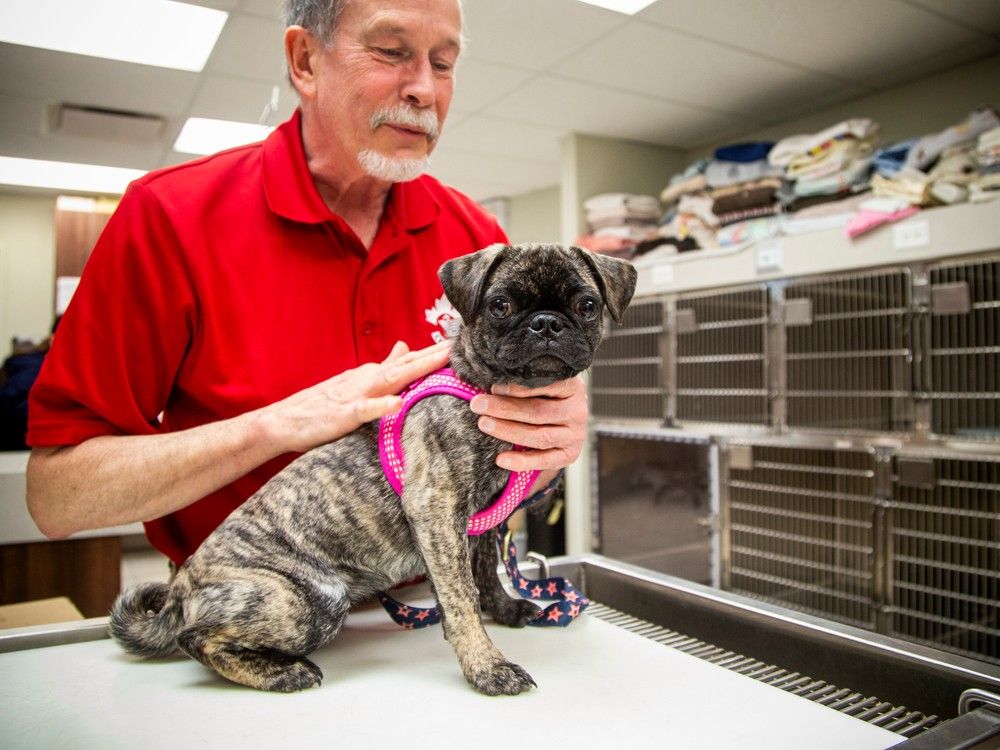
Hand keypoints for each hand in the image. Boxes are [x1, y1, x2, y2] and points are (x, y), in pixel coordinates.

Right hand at [259, 340, 450, 452]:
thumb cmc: (321, 405)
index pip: (410, 362)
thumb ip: (383, 366)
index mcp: (372, 375)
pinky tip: (397, 403)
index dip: (436, 353)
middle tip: (462, 344)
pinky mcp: (342, 414)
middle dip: (435, 355)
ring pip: (392, 379)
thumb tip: (405, 346)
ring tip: (442, 360)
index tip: (462, 344)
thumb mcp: (356, 381)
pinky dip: (380, 406)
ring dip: (417, 368)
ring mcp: (355, 395)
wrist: (282, 421)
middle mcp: (367, 379)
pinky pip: (364, 410)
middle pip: (408, 365)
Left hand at [469, 376, 587, 471]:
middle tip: (478, 404)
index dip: (518, 387)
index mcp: (572, 387)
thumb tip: (489, 375)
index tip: (493, 386)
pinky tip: (500, 459)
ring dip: (508, 431)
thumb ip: (522, 379)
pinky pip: (544, 460)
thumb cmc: (543, 396)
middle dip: (505, 408)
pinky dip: (521, 461)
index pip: (546, 385)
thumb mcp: (540, 382)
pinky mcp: (569, 455)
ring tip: (484, 424)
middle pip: (538, 411)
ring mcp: (575, 435)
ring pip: (539, 436)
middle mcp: (577, 411)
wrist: (562, 421)